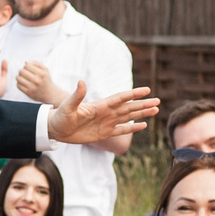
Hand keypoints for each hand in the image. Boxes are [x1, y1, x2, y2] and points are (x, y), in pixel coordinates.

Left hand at [14, 60, 61, 102]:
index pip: (27, 65)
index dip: (26, 66)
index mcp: (41, 73)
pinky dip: (19, 83)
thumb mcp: (45, 70)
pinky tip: (23, 83)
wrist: (49, 94)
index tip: (28, 69)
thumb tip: (26, 62)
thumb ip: (36, 63)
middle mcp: (37, 80)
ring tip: (23, 77)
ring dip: (19, 77)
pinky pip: (18, 85)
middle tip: (24, 73)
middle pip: (22, 71)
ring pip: (18, 78)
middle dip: (22, 71)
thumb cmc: (46, 80)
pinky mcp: (28, 92)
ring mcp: (32, 87)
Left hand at [43, 81, 159, 146]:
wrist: (56, 129)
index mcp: (100, 105)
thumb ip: (77, 95)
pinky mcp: (104, 133)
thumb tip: (82, 82)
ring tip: (155, 110)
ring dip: (141, 114)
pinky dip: (132, 128)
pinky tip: (143, 125)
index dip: (133, 94)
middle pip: (128, 107)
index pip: (120, 98)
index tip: (146, 90)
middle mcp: (106, 113)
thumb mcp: (67, 106)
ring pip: (128, 117)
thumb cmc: (60, 116)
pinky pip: (121, 130)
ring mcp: (106, 122)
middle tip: (158, 101)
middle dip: (143, 104)